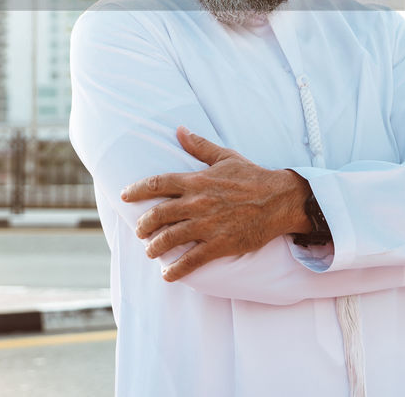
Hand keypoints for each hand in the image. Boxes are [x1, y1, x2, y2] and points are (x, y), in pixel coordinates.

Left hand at [120, 126, 310, 281]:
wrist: (280, 199)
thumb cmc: (253, 177)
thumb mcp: (225, 157)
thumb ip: (199, 146)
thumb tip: (179, 130)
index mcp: (196, 180)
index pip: (157, 184)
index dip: (136, 190)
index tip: (124, 196)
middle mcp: (197, 203)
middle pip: (158, 215)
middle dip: (143, 224)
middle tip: (139, 230)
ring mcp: (207, 225)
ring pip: (170, 238)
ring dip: (154, 247)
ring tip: (150, 251)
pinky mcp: (219, 244)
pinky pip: (191, 260)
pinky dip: (176, 269)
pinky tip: (168, 274)